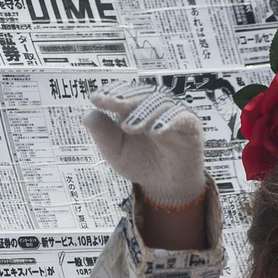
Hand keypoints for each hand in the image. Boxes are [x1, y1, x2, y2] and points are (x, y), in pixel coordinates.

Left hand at [82, 83, 205, 206]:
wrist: (164, 185)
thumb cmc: (140, 162)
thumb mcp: (116, 151)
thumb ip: (103, 133)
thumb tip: (86, 114)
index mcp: (136, 107)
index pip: (124, 93)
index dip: (111, 92)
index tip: (96, 98)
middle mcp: (156, 105)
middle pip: (142, 94)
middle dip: (126, 98)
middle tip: (112, 103)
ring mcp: (174, 113)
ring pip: (161, 104)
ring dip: (144, 113)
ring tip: (130, 127)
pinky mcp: (191, 125)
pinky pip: (182, 118)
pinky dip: (169, 122)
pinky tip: (156, 132)